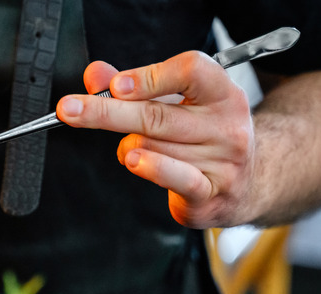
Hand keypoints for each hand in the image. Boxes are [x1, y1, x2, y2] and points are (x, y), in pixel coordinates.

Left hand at [56, 53, 254, 227]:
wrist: (250, 181)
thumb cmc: (204, 135)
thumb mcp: (175, 103)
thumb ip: (133, 87)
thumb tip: (95, 75)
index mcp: (222, 92)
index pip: (190, 71)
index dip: (149, 77)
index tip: (117, 85)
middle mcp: (227, 125)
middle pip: (157, 114)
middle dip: (106, 111)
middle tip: (70, 109)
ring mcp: (223, 161)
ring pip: (153, 147)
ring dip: (127, 146)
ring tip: (131, 149)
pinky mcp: (211, 194)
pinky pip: (175, 178)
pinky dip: (150, 168)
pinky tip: (133, 161)